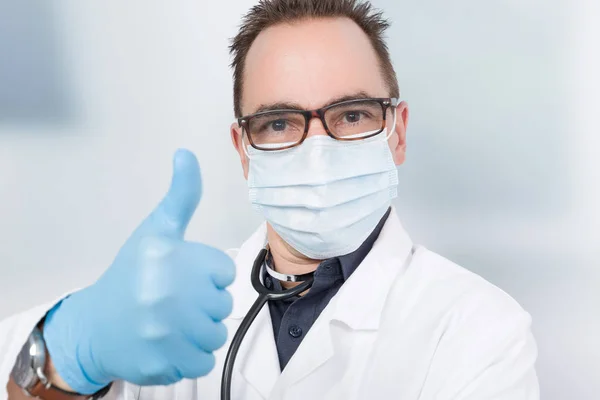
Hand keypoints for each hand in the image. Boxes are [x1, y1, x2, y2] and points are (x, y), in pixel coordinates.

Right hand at [42, 149, 235, 393]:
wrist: (95, 326)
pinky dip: (190, 355)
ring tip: (172, 322)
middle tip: (173, 301)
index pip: (224, 271)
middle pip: (222, 304)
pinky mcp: (160, 363)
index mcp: (168, 255)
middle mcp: (166, 293)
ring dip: (200, 331)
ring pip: (215, 334)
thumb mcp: (155, 230)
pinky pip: (202, 361)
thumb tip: (186, 153)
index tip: (181, 276)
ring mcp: (162, 332)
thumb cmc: (130, 274)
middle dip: (203, 303)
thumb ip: (181, 196)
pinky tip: (169, 342)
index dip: (206, 275)